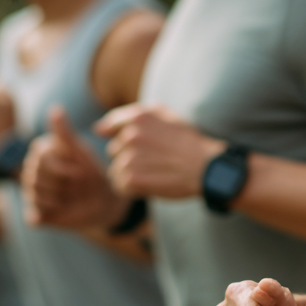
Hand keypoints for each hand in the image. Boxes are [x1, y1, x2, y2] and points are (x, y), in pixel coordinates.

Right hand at [22, 106, 126, 228]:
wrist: (103, 201)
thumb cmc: (92, 172)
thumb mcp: (80, 153)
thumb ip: (65, 133)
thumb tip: (55, 108)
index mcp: (41, 154)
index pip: (39, 159)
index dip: (61, 168)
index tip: (78, 171)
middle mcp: (31, 173)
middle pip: (35, 177)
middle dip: (61, 183)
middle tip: (76, 185)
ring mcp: (32, 194)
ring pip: (34, 196)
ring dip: (59, 198)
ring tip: (71, 196)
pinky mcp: (35, 214)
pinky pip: (33, 216)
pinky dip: (49, 214)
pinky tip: (62, 210)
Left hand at [95, 104, 224, 200]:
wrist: (206, 167)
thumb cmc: (187, 141)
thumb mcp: (165, 115)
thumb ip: (131, 115)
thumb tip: (99, 129)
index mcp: (138, 117)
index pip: (110, 126)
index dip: (123, 138)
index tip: (138, 146)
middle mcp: (131, 134)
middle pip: (114, 151)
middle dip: (129, 157)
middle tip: (155, 160)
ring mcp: (130, 157)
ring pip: (115, 170)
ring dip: (131, 175)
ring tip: (154, 173)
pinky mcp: (133, 179)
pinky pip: (120, 186)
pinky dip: (133, 189)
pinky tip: (151, 184)